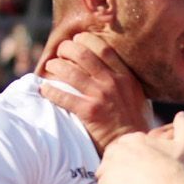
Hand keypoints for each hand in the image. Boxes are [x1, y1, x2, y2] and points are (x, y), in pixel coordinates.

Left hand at [39, 31, 152, 150]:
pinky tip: (44, 90)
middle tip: (60, 52)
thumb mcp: (138, 95)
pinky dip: (50, 91)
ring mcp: (100, 97)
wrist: (131, 143)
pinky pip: (63, 96)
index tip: (77, 40)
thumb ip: (127, 80)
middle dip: (66, 49)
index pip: (103, 48)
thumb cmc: (135, 121)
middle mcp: (112, 82)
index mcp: (125, 75)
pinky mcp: (89, 112)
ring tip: (50, 67)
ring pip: (69, 72)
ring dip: (55, 66)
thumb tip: (114, 67)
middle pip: (83, 54)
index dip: (86, 40)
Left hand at [98, 112, 183, 183]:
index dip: (134, 158)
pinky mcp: (106, 180)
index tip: (142, 168)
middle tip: (133, 180)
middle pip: (114, 158)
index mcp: (134, 138)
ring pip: (105, 171)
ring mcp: (109, 164)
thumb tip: (182, 114)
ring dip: (112, 179)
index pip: (127, 146)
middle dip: (120, 168)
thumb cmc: (177, 166)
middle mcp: (118, 148)